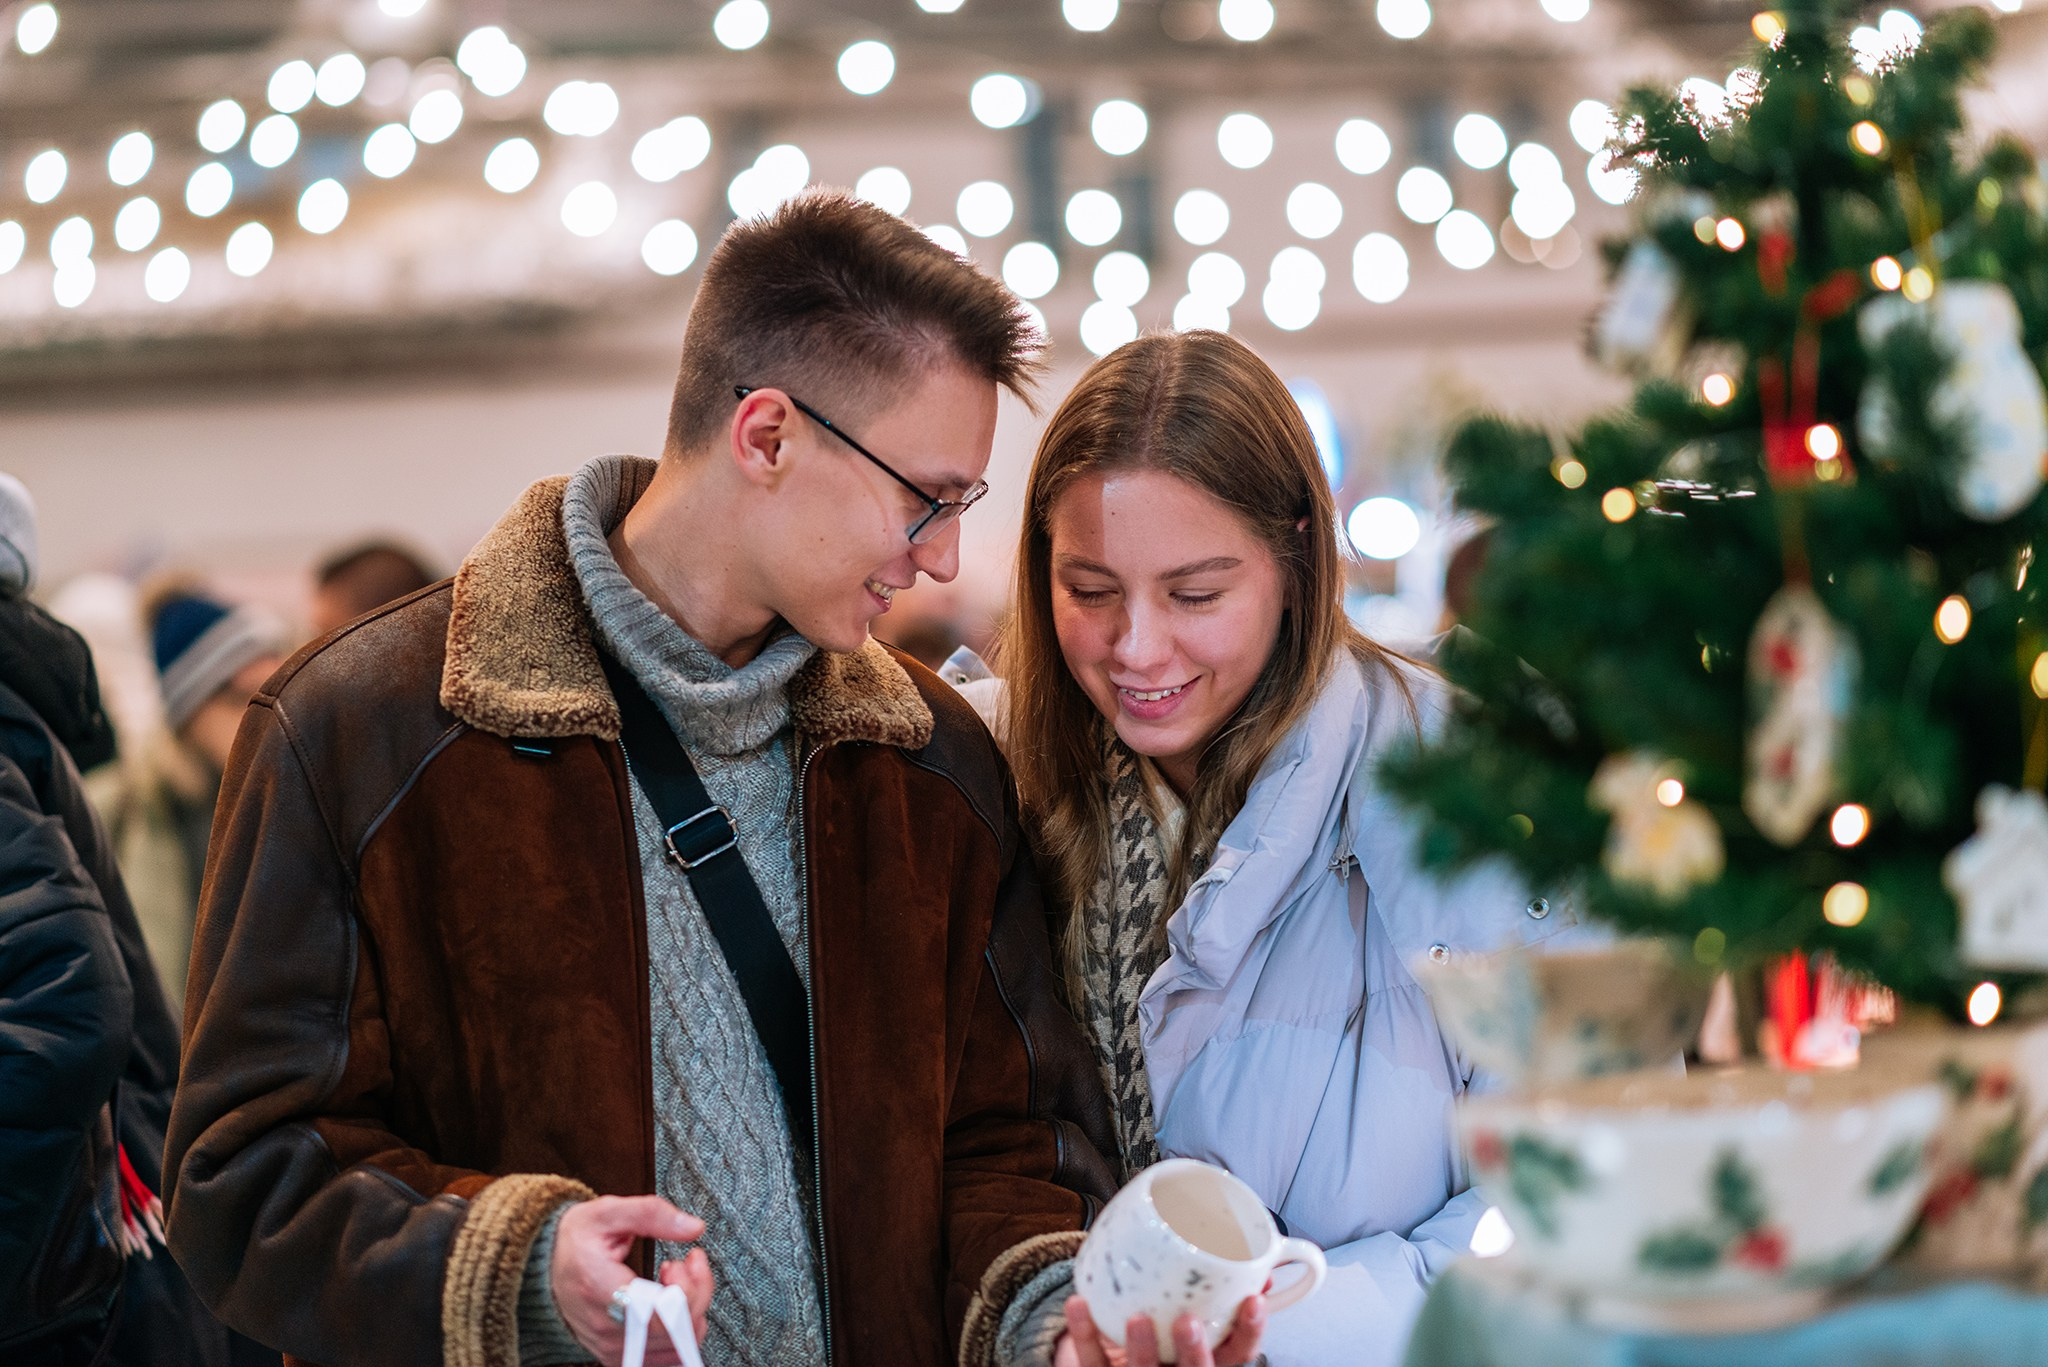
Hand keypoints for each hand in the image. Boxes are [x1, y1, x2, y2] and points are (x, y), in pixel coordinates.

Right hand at [552, 1195, 715, 1366]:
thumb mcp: (608, 1212)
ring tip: (673, 1282)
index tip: (681, 1261)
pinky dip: (680, 1330)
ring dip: (690, 1310)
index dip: (685, 1289)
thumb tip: (694, 1227)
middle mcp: (606, 1328)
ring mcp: (612, 1347)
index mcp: (601, 1289)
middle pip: (675, 1331)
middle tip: (681, 1265)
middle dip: (695, 1292)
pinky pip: (666, 1356)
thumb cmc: (576, 1240)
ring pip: (677, 1346)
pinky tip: (670, 1305)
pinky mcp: (618, 1355)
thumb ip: (652, 1215)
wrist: (546, 1266)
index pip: (659, 1313)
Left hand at [1054, 1294, 1265, 1366]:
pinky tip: (1080, 1303)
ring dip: (1142, 1350)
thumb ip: (1224, 1297)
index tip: (1252, 1300)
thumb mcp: (1200, 1318)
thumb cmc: (1165, 1335)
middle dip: (1194, 1352)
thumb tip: (1259, 1270)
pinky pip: (1092, 1359)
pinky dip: (1085, 1331)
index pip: (1236, 1354)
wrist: (1116, 1359)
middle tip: (1187, 1322)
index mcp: (1206, 1359)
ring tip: (1138, 1319)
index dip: (1249, 1332)